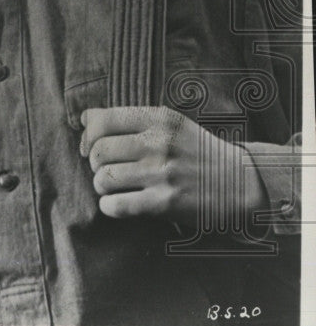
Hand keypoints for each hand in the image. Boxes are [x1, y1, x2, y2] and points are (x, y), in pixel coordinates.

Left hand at [79, 106, 265, 227]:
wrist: (241, 184)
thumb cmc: (197, 152)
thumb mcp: (172, 124)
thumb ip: (131, 120)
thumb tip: (84, 120)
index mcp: (159, 119)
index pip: (102, 120)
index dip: (87, 134)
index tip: (89, 145)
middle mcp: (159, 143)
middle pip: (98, 150)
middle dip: (95, 163)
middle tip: (106, 169)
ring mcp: (162, 174)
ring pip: (103, 178)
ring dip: (102, 185)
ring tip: (114, 187)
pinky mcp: (164, 203)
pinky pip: (115, 205)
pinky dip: (109, 206)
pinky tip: (118, 203)